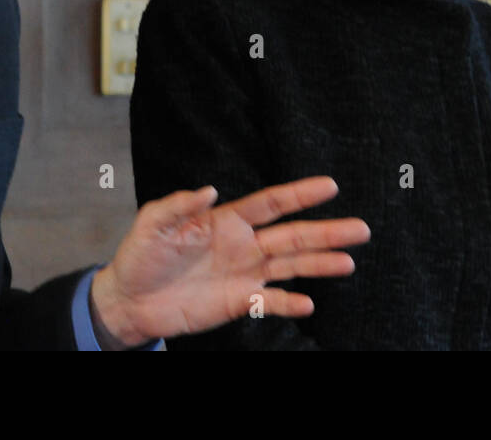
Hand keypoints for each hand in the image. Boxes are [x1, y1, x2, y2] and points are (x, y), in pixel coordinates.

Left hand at [88, 176, 368, 347]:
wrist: (129, 300)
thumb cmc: (142, 255)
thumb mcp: (153, 223)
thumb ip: (179, 205)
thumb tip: (211, 189)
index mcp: (228, 220)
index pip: (272, 203)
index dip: (300, 194)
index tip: (330, 186)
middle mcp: (244, 244)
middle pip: (294, 235)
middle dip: (328, 231)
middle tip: (361, 229)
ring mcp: (245, 274)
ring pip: (292, 266)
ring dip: (320, 264)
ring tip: (349, 262)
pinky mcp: (238, 302)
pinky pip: (271, 302)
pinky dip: (289, 303)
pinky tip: (309, 303)